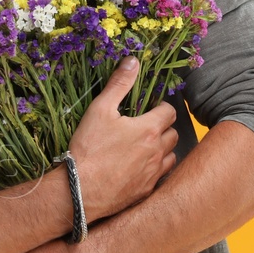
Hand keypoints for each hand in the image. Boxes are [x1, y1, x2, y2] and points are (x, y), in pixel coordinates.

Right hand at [66, 56, 177, 219]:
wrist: (80, 190)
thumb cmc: (89, 148)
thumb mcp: (100, 109)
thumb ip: (119, 84)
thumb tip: (132, 61)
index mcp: (149, 129)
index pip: (169, 112)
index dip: (161, 107)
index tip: (149, 109)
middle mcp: (157, 151)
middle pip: (173, 134)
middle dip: (163, 128)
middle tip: (145, 127)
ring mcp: (153, 173)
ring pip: (170, 156)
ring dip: (162, 150)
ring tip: (144, 148)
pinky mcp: (146, 191)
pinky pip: (160, 177)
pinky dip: (154, 170)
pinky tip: (139, 169)